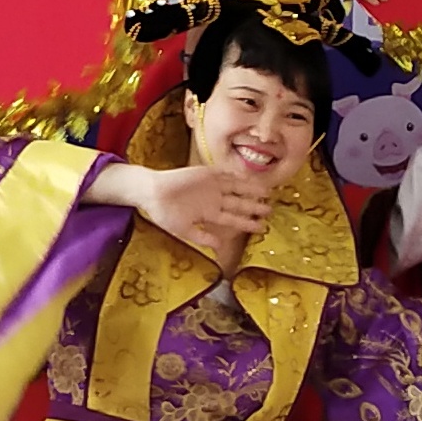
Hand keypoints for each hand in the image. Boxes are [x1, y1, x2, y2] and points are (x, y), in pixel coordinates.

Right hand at [138, 164, 273, 256]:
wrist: (151, 193)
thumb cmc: (164, 214)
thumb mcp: (184, 231)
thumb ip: (202, 237)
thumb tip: (219, 247)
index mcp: (210, 213)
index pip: (233, 219)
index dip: (247, 223)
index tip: (262, 227)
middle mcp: (214, 199)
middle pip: (239, 203)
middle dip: (254, 207)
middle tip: (270, 210)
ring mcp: (211, 185)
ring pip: (236, 187)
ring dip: (250, 190)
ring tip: (266, 193)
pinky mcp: (205, 172)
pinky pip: (224, 173)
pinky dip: (236, 175)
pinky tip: (249, 178)